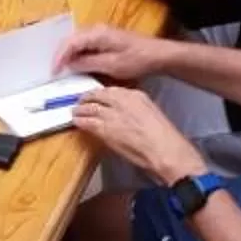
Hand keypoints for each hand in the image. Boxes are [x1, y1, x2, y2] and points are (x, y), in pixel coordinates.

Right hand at [56, 23, 169, 83]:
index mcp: (97, 34)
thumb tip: (70, 64)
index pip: (70, 43)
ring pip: (77, 42)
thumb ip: (88, 63)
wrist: (158, 54)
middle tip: (54, 71)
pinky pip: (85, 44)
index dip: (59, 57)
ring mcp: (102, 32)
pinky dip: (78, 54)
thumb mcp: (111, 65)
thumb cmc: (137, 60)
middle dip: (61, 55)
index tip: (54, 72)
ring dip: (69, 55)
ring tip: (62, 69)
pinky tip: (77, 65)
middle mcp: (97, 29)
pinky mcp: (106, 38)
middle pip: (71, 40)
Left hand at [71, 86, 207, 184]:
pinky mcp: (104, 128)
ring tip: (75, 112)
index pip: (112, 90)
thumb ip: (137, 111)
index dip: (102, 95)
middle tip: (81, 102)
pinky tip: (76, 122)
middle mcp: (122, 101)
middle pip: (98, 95)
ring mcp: (112, 113)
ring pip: (89, 107)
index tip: (97, 97)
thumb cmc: (164, 139)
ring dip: (81, 109)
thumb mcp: (152, 115)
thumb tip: (126, 116)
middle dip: (87, 98)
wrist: (164, 150)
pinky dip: (80, 121)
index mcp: (137, 96)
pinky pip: (87, 121)